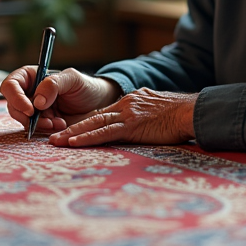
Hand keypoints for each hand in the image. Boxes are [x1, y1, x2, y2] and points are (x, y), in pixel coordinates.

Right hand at [0, 66, 120, 134]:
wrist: (98, 105)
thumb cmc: (85, 86)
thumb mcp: (73, 79)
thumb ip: (54, 84)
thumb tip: (37, 101)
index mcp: (32, 76)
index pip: (11, 85)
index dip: (16, 98)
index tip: (30, 110)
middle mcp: (29, 92)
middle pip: (13, 105)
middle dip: (27, 116)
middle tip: (46, 121)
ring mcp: (34, 109)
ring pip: (23, 119)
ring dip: (38, 124)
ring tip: (58, 123)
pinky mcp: (41, 122)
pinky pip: (34, 129)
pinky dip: (45, 129)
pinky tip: (60, 125)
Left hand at [48, 88, 196, 146]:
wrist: (191, 111)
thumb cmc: (181, 116)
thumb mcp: (159, 111)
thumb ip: (146, 117)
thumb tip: (143, 125)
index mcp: (131, 103)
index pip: (103, 113)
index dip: (85, 123)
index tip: (70, 131)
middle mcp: (126, 105)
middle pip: (93, 117)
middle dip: (72, 128)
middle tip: (53, 136)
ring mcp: (127, 114)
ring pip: (94, 124)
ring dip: (73, 134)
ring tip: (55, 142)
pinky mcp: (132, 126)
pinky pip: (105, 132)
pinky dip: (87, 138)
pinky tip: (73, 143)